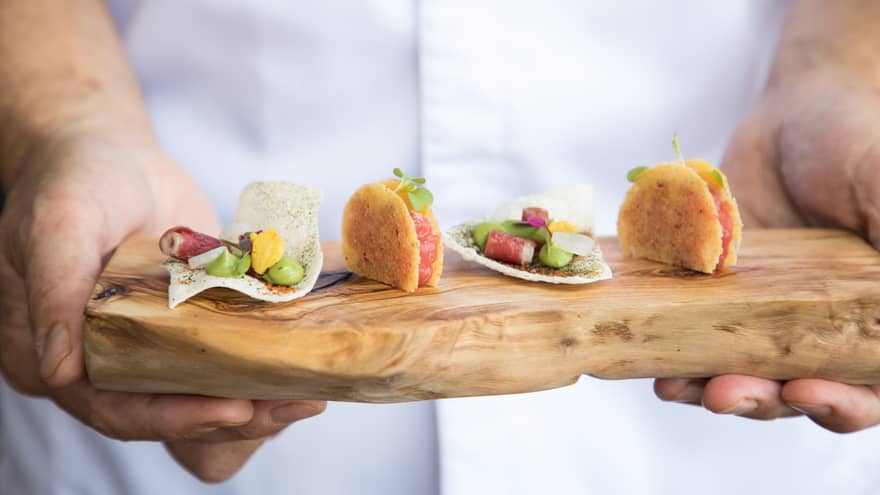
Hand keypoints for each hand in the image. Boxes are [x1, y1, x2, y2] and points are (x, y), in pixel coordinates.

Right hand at [0, 132, 325, 480]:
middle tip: (293, 405)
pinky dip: (262, 364)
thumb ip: (56, 291)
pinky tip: (305, 361)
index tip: (234, 411)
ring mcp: (150, 346)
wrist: (112, 154)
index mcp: (56, 354)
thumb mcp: (59, 225)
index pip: (117, 407)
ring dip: (258, 398)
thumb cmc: (75, 180)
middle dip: (233, 415)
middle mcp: (103, 362)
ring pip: (203, 391)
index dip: (175, 417)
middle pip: (170, 410)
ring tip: (309, 394)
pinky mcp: (187, 327)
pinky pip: (224, 357)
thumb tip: (59, 371)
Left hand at [655, 67, 879, 432]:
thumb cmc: (858, 146)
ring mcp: (762, 317)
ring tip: (677, 386)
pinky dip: (673, 352)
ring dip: (710, 385)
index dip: (843, 402)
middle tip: (724, 393)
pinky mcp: (714, 299)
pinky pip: (693, 337)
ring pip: (740, 372)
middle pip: (797, 392)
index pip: (868, 385)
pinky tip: (652, 361)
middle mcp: (819, 330)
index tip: (808, 389)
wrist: (797, 114)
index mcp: (872, 320)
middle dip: (762, 399)